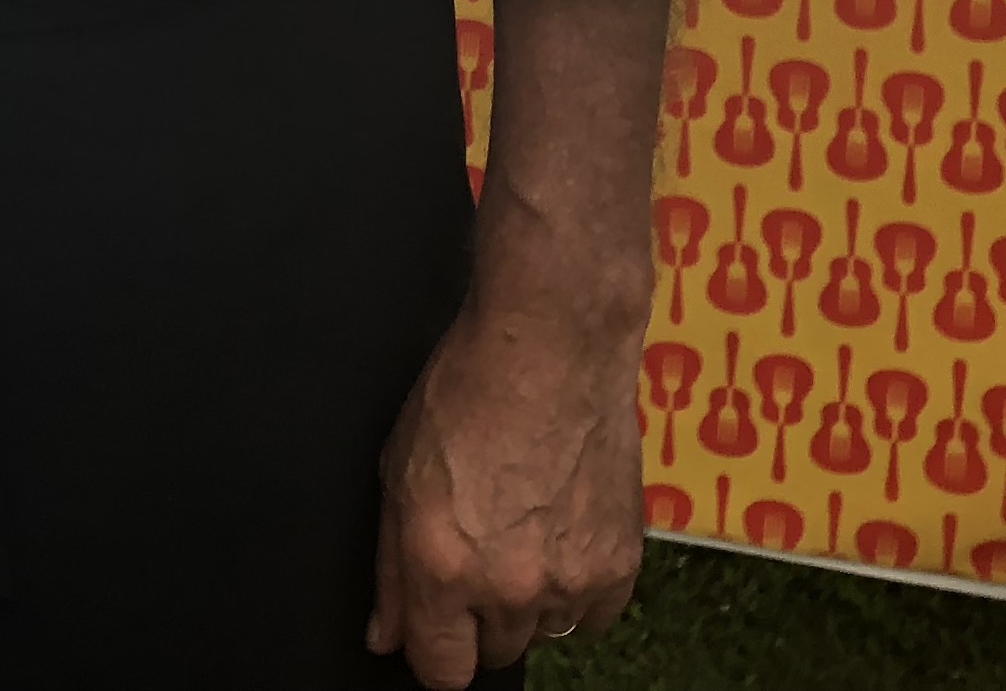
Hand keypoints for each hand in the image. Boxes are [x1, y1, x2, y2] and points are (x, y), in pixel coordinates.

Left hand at [370, 292, 645, 684]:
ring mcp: (569, 580)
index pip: (441, 670)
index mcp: (442, 566)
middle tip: (482, 548)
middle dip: (480, 615)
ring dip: (531, 600)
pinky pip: (597, 615)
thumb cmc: (469, 389)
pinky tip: (562, 532)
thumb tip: (387, 634)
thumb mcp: (398, 471)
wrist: (552, 346)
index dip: (433, 648)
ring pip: (544, 633)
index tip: (436, 627)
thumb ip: (391, 567)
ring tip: (524, 527)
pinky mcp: (619, 565)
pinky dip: (580, 589)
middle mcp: (506, 585)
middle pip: (493, 652)